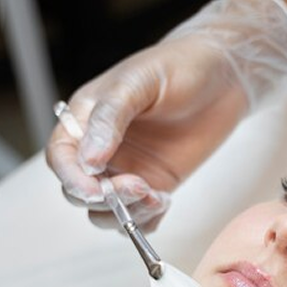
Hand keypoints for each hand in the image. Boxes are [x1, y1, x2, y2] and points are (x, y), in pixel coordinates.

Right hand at [46, 0, 286, 230]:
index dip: (72, 178)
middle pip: (80, 190)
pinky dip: (147, 220)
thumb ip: (110, 118)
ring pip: (106, 210)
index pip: (61, 158)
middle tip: (138, 186)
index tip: (97, 189)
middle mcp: (101, 148)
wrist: (225, 74)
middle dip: (104, 198)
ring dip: (126, 214)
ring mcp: (128, 168)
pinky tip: (165, 201)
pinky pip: (139, 216)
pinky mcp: (156, 183)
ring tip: (156, 197)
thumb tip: (87, 160)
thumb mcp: (138, 82)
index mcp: (86, 119)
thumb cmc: (179, 66)